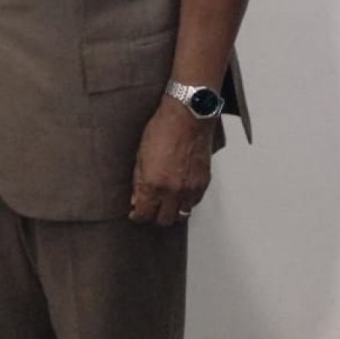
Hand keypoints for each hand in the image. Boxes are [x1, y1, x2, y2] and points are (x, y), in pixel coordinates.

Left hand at [129, 97, 214, 224]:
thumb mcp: (140, 155)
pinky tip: (179, 195)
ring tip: (164, 204)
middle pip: (164, 220)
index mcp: (153, 184)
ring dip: (172, 212)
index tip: (135, 213)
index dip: (138, 216)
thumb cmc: (162, 130)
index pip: (145, 214)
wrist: (188, 118)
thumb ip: (138, 180)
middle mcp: (173, 191)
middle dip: (154, 217)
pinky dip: (186, 203)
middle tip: (149, 209)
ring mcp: (190, 189)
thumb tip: (136, 198)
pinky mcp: (204, 184)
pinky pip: (194, 203)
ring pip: (181, 215)